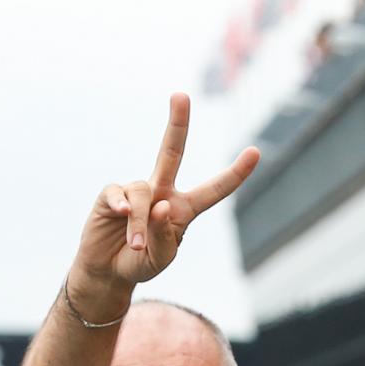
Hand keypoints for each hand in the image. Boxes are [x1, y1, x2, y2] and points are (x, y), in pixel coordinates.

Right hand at [70, 94, 259, 304]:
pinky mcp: (111, 194)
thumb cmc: (141, 263)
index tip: (256, 152)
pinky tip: (122, 214)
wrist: (108, 271)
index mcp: (184, 209)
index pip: (214, 190)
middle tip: (180, 94)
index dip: (235, 173)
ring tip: (137, 246)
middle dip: (177, 124)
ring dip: (140, 223)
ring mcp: (136, 191)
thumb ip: (164, 236)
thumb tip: (158, 205)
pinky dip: (123, 206)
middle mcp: (162, 193)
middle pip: (171, 153)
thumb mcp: (161, 258)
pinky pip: (120, 193)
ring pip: (144, 194)